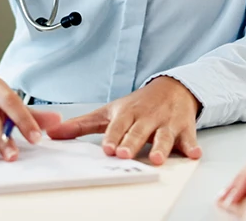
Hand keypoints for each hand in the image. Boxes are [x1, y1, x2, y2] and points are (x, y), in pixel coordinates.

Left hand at [47, 76, 201, 165]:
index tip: (108, 147)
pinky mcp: (185, 128)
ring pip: (164, 135)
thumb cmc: (138, 104)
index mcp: (129, 112)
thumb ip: (82, 125)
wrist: (173, 86)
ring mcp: (167, 122)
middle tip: (125, 154)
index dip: (113, 135)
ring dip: (161, 147)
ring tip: (157, 159)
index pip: (119, 124)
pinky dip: (192, 146)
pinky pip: (189, 138)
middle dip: (133, 142)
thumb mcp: (110, 111)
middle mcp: (148, 117)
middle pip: (140, 130)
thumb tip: (52, 134)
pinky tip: (194, 154)